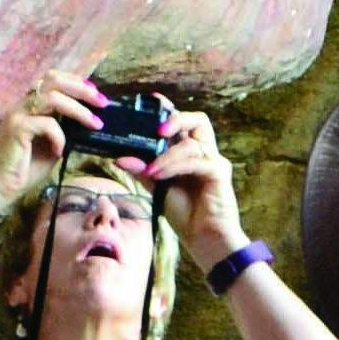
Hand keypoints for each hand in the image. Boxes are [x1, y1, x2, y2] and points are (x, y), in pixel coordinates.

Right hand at [0, 69, 107, 205]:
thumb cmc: (24, 169)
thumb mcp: (53, 147)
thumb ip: (65, 131)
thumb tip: (89, 124)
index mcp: (30, 106)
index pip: (53, 80)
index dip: (76, 82)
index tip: (96, 93)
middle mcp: (23, 105)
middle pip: (53, 80)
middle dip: (81, 89)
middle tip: (102, 103)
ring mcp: (18, 114)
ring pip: (52, 97)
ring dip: (78, 110)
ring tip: (94, 124)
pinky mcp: (16, 128)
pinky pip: (47, 123)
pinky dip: (59, 136)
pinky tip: (60, 151)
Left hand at [142, 109, 246, 255]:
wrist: (205, 240)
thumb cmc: (186, 214)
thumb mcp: (158, 188)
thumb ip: (143, 169)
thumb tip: (119, 156)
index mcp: (191, 153)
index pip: (183, 123)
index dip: (169, 109)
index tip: (150, 100)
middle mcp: (205, 153)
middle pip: (199, 120)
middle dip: (177, 119)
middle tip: (158, 129)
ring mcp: (215, 162)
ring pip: (192, 143)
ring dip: (167, 155)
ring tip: (150, 170)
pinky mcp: (219, 173)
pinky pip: (196, 161)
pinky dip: (174, 166)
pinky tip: (159, 174)